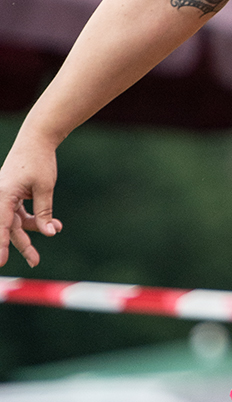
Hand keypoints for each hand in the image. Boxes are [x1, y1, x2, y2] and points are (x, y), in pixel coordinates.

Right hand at [0, 132, 62, 268]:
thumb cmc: (39, 161)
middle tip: (35, 262)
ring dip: (35, 229)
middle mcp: (0, 197)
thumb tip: (49, 234)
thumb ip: (44, 212)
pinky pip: (21, 215)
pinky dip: (36, 219)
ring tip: (56, 230)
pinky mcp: (12, 196)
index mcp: (3, 195)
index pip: (1, 225)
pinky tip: (53, 224)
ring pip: (16, 223)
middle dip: (24, 245)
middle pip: (9, 227)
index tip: (1, 261)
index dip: (1, 244)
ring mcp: (5, 197)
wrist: (36, 140)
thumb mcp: (45, 188)